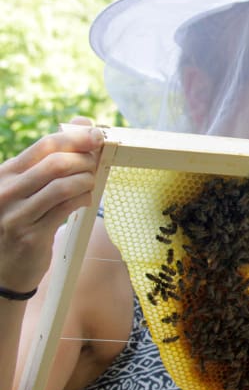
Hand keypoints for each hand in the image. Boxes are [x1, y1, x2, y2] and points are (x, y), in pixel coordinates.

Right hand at [0, 118, 102, 292]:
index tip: (98, 135)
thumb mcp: (27, 186)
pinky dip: (84, 199)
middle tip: (98, 162)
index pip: (44, 145)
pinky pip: (66, 209)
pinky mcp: (30, 235)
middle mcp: (5, 191)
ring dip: (86, 180)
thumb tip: (83, 122)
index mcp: (4, 174)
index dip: (76, 138)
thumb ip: (52, 156)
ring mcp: (16, 215)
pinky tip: (87, 199)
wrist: (3, 267)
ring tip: (91, 182)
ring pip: (63, 185)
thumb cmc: (20, 218)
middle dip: (85, 159)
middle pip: (56, 163)